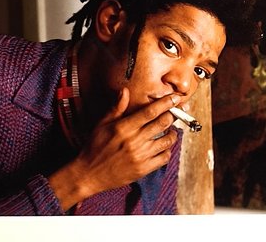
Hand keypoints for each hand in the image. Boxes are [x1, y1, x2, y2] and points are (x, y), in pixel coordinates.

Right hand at [48, 90, 179, 209]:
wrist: (89, 174)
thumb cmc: (95, 148)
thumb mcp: (102, 125)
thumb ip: (116, 108)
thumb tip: (125, 91)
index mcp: (124, 128)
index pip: (150, 112)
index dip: (165, 103)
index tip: (175, 98)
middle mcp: (134, 141)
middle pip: (162, 123)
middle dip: (172, 115)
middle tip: (176, 112)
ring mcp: (140, 156)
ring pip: (167, 141)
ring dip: (172, 133)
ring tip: (170, 130)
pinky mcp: (143, 169)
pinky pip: (164, 158)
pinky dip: (168, 150)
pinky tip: (164, 146)